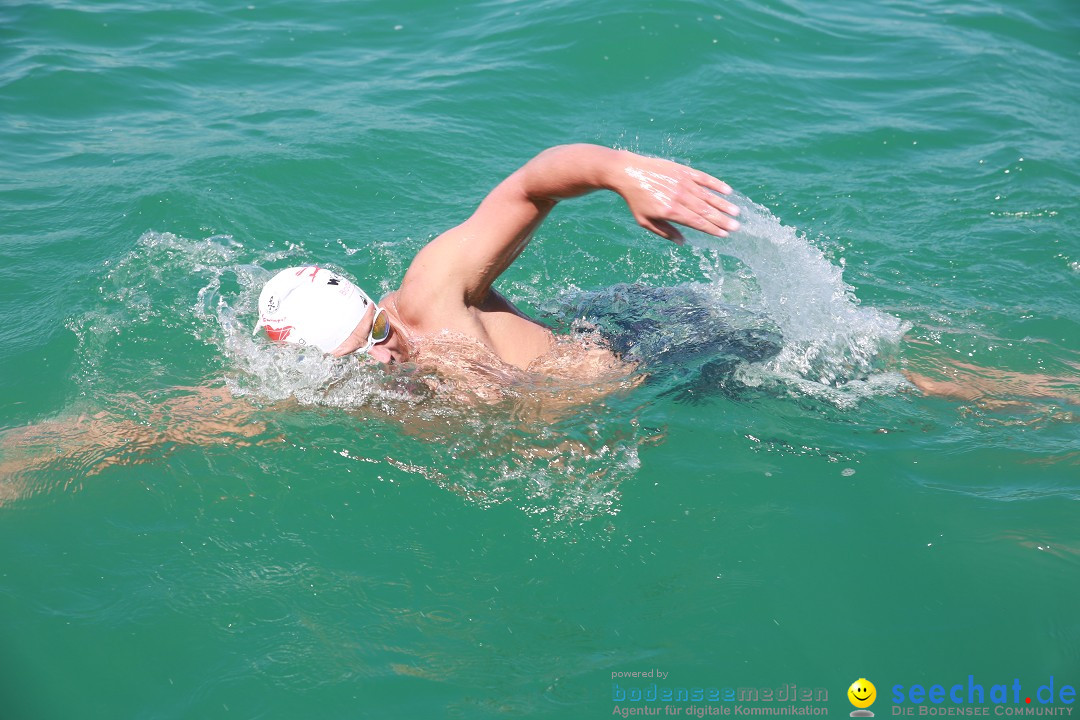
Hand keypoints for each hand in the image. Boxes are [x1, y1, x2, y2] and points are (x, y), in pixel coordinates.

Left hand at [612, 152, 739, 243]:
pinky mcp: (682, 170)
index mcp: (670, 211)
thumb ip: (665, 232)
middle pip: (705, 211)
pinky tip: (727, 191)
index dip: (712, 229)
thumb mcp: (645, 221)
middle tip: (737, 227)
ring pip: (707, 196)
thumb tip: (683, 242)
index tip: (724, 234)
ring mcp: (682, 183)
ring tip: (736, 212)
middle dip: (722, 220)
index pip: (697, 222)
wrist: (627, 173)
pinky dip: (716, 184)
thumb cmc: (635, 200)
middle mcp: (679, 197)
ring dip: (723, 204)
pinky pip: (703, 178)